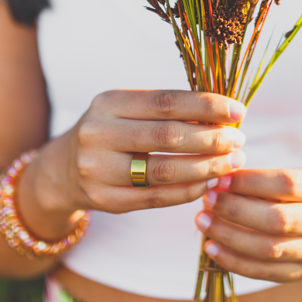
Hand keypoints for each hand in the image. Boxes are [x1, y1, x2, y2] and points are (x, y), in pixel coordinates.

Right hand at [28, 90, 246, 220]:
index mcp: (109, 102)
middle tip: (240, 141)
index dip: (207, 106)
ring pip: (165, 171)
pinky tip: (209, 184)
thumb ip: (168, 111)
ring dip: (206, 168)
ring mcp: (99, 170)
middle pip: (168, 136)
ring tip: (232, 164)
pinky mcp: (106, 200)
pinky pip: (157, 197)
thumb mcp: (126, 111)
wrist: (62, 171)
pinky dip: (189, 191)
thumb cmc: (111, 133)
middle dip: (212, 139)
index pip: (167, 101)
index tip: (238, 111)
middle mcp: (98, 133)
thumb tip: (225, 115)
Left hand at [194, 169, 301, 282]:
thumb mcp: (280, 179)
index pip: (286, 184)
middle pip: (279, 220)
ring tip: (203, 224)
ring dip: (230, 237)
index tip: (219, 180)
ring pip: (270, 249)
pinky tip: (212, 249)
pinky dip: (234, 262)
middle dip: (236, 211)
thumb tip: (217, 184)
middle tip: (207, 203)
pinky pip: (265, 272)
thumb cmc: (289, 195)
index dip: (250, 182)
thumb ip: (253, 181)